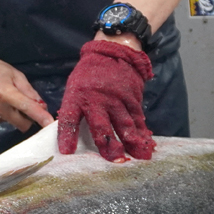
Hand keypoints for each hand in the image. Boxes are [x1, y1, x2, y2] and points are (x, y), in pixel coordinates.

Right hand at [0, 47, 53, 131]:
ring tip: (5, 97)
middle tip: (27, 104)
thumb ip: (29, 90)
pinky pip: (5, 122)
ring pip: (14, 122)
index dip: (41, 117)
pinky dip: (6, 115)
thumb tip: (42, 106)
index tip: (51, 124)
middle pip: (23, 124)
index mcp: (5, 92)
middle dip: (29, 118)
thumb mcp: (14, 73)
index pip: (27, 107)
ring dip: (16, 114)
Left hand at [57, 40, 154, 160]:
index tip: (67, 152)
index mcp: (77, 97)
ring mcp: (116, 99)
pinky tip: (146, 144)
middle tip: (114, 160)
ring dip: (132, 142)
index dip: (67, 136)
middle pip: (101, 125)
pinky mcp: (132, 98)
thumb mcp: (74, 90)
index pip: (69, 119)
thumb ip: (74, 112)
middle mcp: (97, 99)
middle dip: (108, 144)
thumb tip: (69, 139)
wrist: (111, 53)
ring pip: (124, 124)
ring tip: (139, 157)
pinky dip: (142, 132)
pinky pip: (138, 118)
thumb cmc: (88, 77)